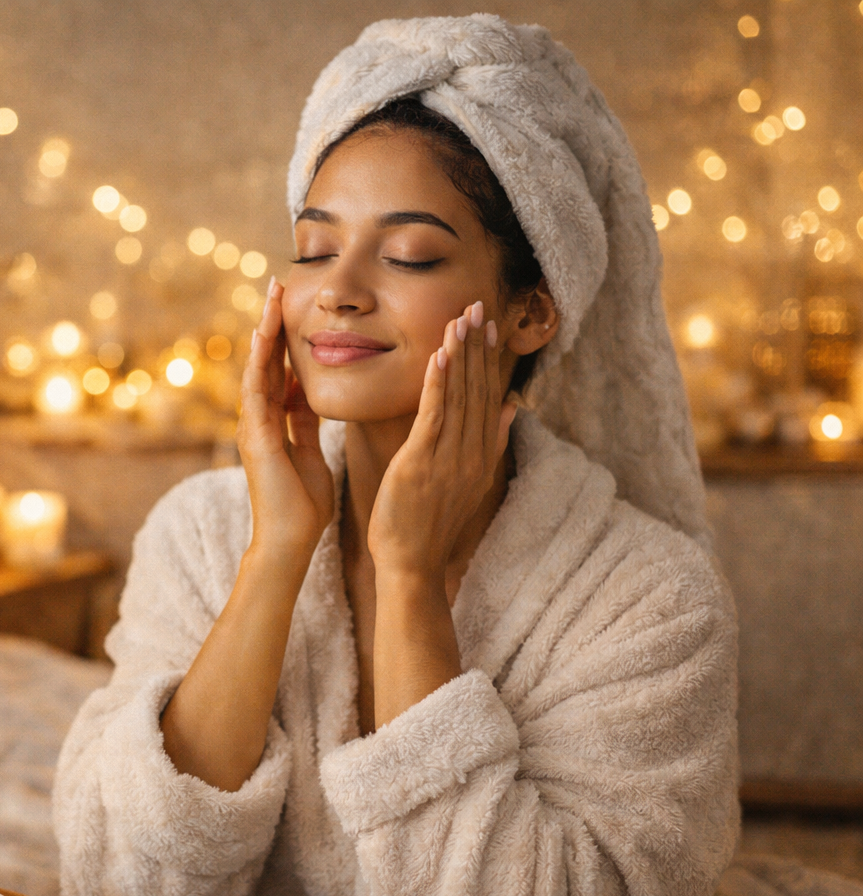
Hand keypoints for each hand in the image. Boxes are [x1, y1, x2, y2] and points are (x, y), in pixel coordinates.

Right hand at [237, 277, 334, 560]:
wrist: (290, 540)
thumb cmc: (303, 504)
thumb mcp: (311, 451)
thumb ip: (306, 422)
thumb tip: (310, 393)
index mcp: (276, 421)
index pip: (281, 369)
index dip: (286, 337)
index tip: (293, 305)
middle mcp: (260, 418)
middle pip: (266, 360)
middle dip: (272, 323)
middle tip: (277, 283)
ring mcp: (254, 427)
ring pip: (258, 369)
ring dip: (264, 333)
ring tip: (270, 298)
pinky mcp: (257, 438)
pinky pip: (256, 393)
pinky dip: (258, 364)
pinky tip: (262, 339)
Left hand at [368, 301, 517, 579]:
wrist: (412, 564)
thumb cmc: (429, 523)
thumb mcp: (466, 479)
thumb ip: (490, 440)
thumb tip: (510, 405)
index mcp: (481, 455)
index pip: (488, 397)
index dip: (488, 360)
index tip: (489, 326)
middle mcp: (472, 453)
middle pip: (478, 390)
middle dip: (478, 347)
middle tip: (478, 306)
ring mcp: (450, 458)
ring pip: (459, 397)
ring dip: (461, 355)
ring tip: (461, 319)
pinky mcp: (423, 463)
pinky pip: (434, 415)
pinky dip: (438, 384)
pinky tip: (440, 356)